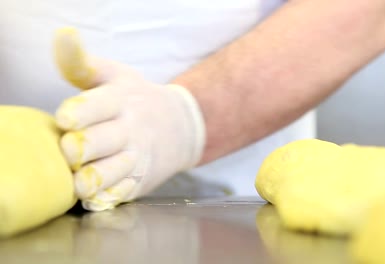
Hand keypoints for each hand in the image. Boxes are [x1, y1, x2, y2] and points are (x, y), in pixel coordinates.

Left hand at [53, 27, 205, 210]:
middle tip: (70, 150)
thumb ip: (83, 63)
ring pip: (109, 174)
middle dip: (76, 149)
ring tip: (79, 179)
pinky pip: (121, 194)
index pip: (94, 106)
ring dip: (88, 179)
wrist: (183, 125)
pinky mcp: (142, 181)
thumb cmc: (139, 98)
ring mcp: (138, 158)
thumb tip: (61, 39)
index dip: (74, 114)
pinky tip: (97, 193)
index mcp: (121, 100)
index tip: (65, 119)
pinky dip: (107, 197)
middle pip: (96, 143)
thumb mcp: (117, 75)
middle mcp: (131, 129)